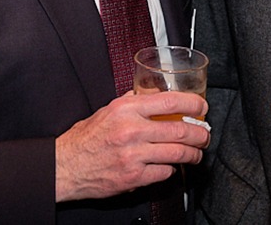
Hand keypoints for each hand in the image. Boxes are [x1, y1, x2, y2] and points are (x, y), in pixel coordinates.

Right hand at [54, 91, 209, 201]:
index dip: (192, 103)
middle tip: (205, 135)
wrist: (66, 166)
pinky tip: (170, 166)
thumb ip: (133, 101)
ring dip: (193, 154)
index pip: (169, 101)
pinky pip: (164, 172)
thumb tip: (155, 94)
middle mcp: (132, 130)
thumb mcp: (109, 109)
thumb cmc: (86, 138)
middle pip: (179, 130)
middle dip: (200, 134)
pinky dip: (171, 169)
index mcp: (126, 109)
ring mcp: (133, 155)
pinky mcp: (133, 177)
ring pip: (177, 153)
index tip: (202, 107)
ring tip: (196, 153)